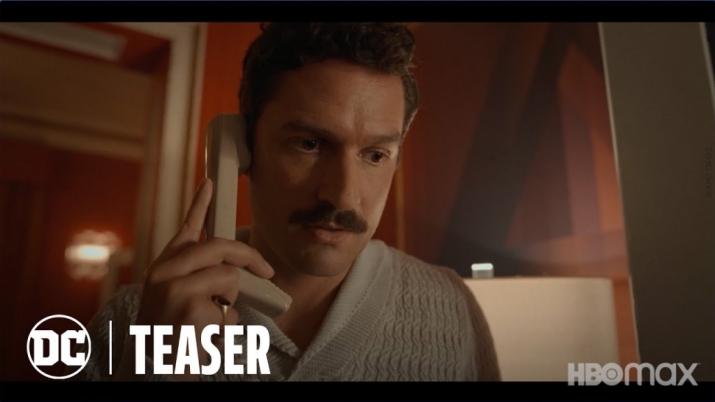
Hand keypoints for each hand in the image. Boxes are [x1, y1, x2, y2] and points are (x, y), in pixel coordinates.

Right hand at [134, 178, 273, 380]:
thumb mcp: (175, 300)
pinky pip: (230, 309)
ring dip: (232, 302)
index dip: (200, 204)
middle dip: (249, 256)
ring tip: (212, 321)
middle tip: (266, 270)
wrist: (150, 370)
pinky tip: (204, 338)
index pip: (185, 228)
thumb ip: (199, 278)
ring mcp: (175, 289)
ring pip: (229, 279)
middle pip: (219, 247)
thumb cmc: (168, 336)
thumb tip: (239, 270)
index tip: (211, 182)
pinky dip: (227, 326)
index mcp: (163, 267)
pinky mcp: (190, 308)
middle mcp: (164, 272)